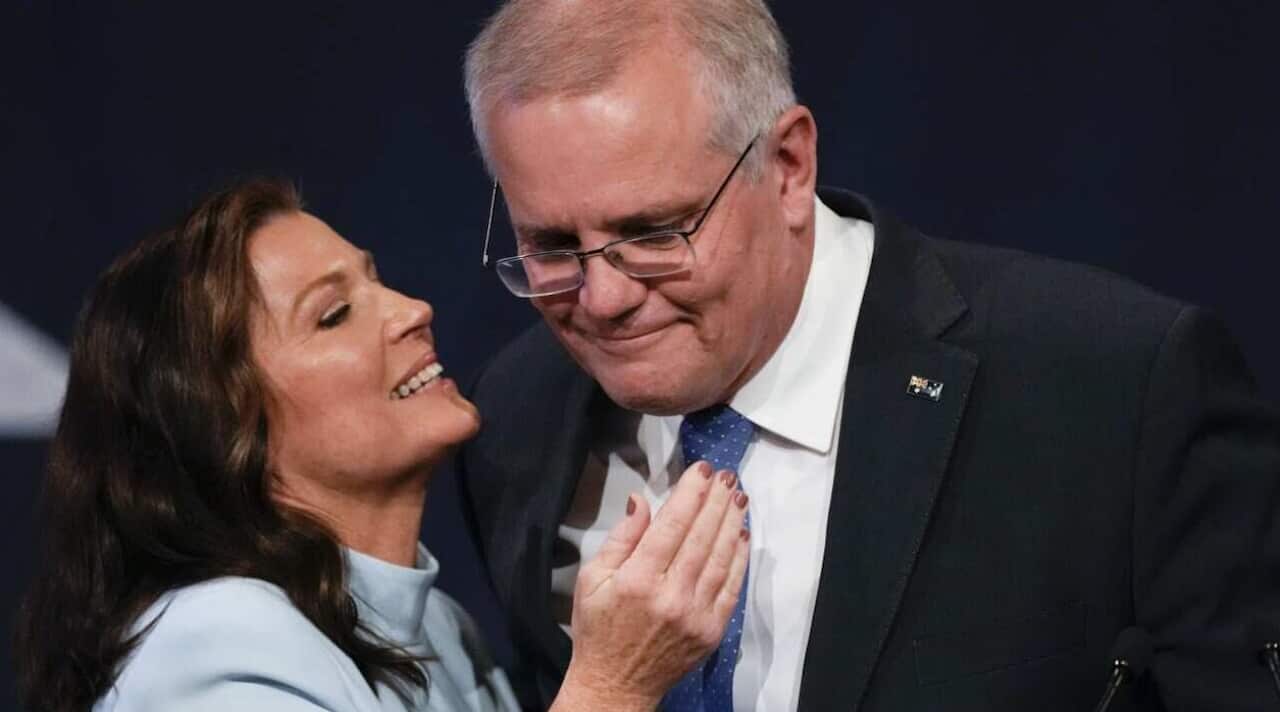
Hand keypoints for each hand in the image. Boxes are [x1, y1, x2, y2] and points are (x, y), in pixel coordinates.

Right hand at [551, 460, 750, 711]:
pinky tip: (741, 535)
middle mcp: (669, 596)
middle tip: (726, 476)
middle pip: (701, 536)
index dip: (690, 494)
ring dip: (731, 523)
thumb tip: (641, 501)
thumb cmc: (599, 629)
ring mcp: (695, 614)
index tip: (701, 471)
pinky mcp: (711, 630)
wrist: (616, 684)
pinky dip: (739, 558)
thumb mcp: (592, 579)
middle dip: (716, 500)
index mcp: (637, 580)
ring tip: (738, 497)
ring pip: (720, 558)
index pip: (672, 525)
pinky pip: (731, 587)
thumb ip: (621, 538)